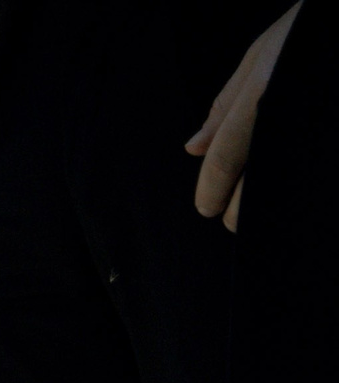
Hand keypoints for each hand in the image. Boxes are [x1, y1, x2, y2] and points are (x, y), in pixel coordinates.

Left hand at [186, 2, 298, 231]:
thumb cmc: (308, 34)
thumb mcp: (264, 53)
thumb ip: (226, 105)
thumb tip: (193, 149)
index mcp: (263, 94)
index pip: (225, 161)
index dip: (210, 192)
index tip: (207, 208)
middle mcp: (289, 119)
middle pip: (253, 196)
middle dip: (238, 212)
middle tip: (234, 213)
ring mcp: (317, 136)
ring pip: (285, 197)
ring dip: (268, 209)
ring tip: (261, 204)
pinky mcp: (335, 148)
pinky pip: (312, 181)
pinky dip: (298, 189)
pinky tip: (292, 186)